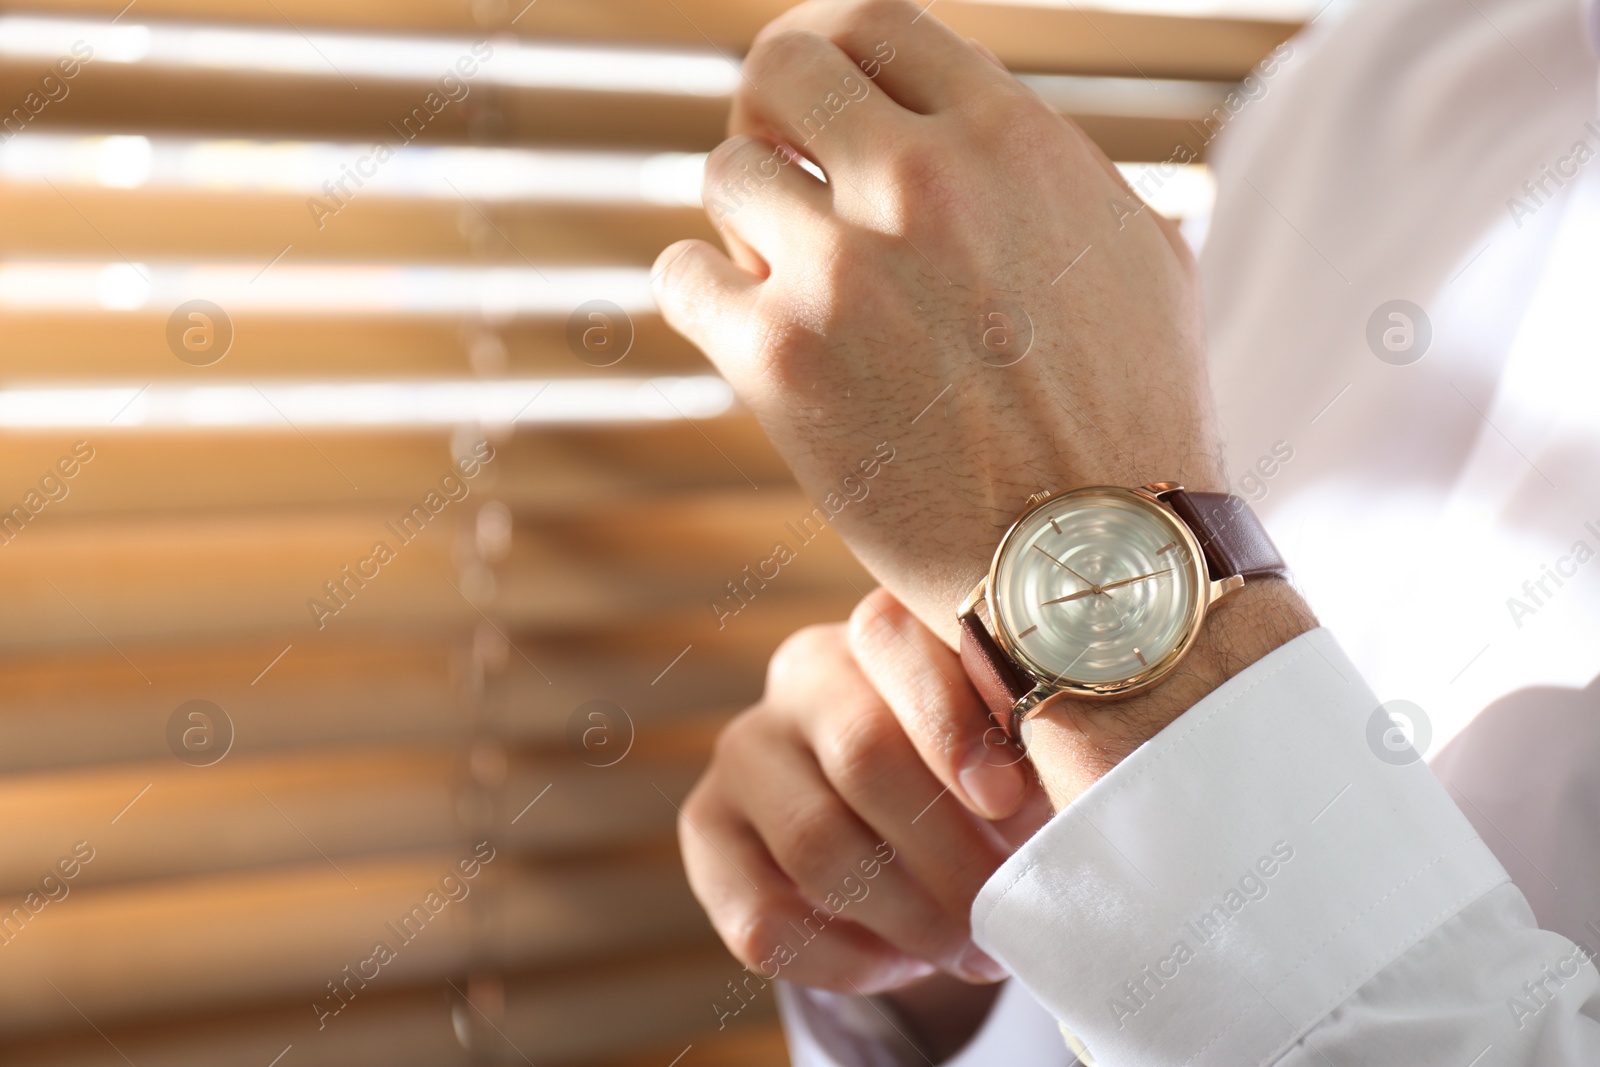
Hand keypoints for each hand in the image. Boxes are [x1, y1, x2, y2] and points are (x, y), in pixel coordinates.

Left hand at [653, 0, 1222, 643]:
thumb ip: (1051, 169)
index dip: (833, 56)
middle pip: (781, 69)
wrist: (1093, 566)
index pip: (874, 23)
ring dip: (741, 218)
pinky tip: (733, 322)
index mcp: (1010, 141)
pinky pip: (681, 277)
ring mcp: (843, 269)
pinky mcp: (780, 361)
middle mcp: (922, 183)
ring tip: (776, 270)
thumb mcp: (1138, 251)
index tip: (819, 106)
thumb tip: (979, 124)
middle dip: (769, 111)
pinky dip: (698, 292)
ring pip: (725, 174)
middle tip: (779, 165)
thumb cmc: (1129, 420)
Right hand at [677, 589, 1048, 1016]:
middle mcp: (801, 674)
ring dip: (904, 916)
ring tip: (968, 951)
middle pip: (861, 752)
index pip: (893, 640)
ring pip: (814, 842)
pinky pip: (758, 917)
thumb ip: (1026, 750)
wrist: (897, 827)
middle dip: (944, 851)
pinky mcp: (705, 827)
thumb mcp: (1009, 751)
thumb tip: (1074, 784)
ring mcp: (745, 748)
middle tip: (1002, 915)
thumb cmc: (976, 777)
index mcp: (879, 633)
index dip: (949, 722)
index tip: (1003, 800)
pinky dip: (841, 961)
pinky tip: (899, 965)